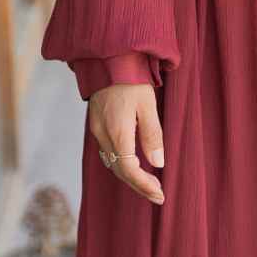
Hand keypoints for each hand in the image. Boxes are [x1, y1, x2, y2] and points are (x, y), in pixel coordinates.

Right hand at [87, 83, 164, 203]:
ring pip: (112, 164)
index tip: (160, 194)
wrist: (108, 61)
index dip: (144, 185)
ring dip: (131, 177)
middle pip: (120, 171)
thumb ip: (152, 134)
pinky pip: (107, 153)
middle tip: (158, 195)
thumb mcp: (148, 105)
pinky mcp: (96, 126)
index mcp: (117, 132)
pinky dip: (121, 164)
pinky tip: (134, 165)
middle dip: (139, 186)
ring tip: (150, 184)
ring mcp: (97, 131)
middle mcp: (103, 135)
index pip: (129, 169)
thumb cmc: (132, 80)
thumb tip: (158, 163)